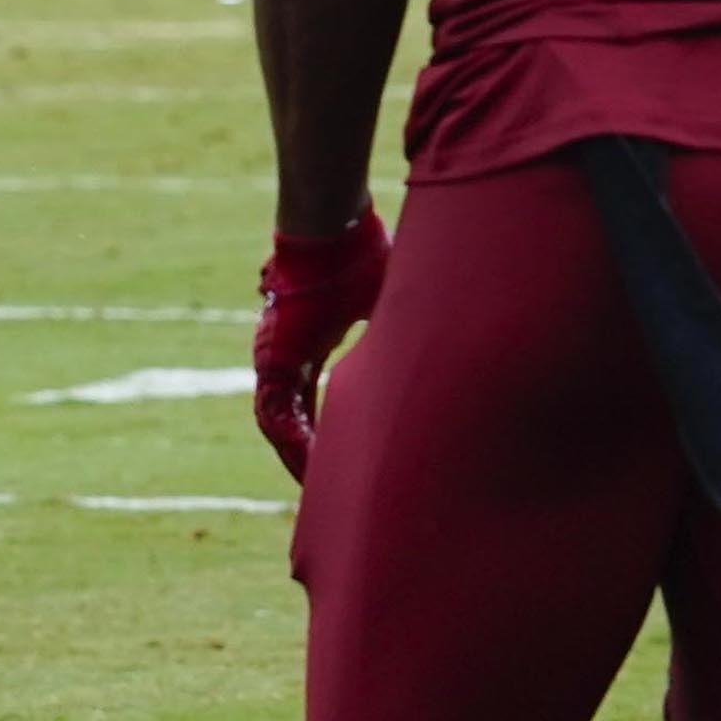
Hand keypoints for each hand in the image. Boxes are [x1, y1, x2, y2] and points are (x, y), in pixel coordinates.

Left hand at [249, 208, 389, 482]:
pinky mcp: (273, 358)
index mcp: (311, 341)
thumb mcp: (390, 304)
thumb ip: (402, 329)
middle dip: (306, 452)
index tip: (340, 453)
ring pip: (279, 421)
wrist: (333, 231)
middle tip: (323, 486)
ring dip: (296, 455)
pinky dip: (291, 441)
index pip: (311, 396)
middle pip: (291, 416)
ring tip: (317, 489)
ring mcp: (275, 355)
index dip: (324, 427)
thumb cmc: (363, 256)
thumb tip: (447, 337)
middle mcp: (288, 352)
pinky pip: (275, 414)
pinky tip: (309, 466)